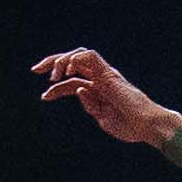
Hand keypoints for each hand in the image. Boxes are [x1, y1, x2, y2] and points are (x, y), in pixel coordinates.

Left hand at [32, 50, 177, 147]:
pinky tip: (68, 72)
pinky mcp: (109, 73)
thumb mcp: (103, 118)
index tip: (44, 97)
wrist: (146, 125)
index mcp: (98, 90)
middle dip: (51, 63)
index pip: (71, 82)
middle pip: (72, 62)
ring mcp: (105, 74)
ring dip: (61, 61)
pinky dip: (75, 59)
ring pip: (78, 55)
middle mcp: (100, 79)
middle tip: (35, 70)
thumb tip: (78, 90)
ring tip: (53, 76)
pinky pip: (89, 56)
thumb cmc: (129, 126)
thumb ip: (90, 105)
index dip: (55, 88)